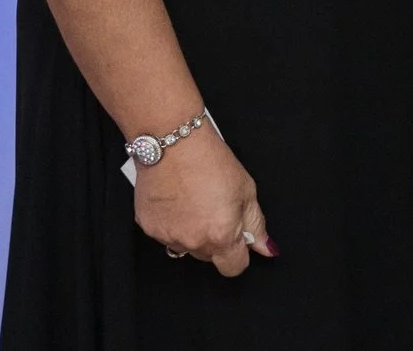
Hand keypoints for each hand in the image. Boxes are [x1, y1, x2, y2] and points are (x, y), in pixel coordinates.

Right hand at [133, 130, 275, 275]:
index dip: (239, 254)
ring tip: (194, 202)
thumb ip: (255, 225)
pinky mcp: (148, 228)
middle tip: (216, 210)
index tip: (239, 240)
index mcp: (221, 235)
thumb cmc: (212, 162)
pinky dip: (173, 223)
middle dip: (216, 240)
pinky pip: (165, 235)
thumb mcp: (246, 191)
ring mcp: (167, 237)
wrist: (173, 144)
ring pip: (186, 247)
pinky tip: (176, 200)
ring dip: (192, 232)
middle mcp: (192, 242)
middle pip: (209, 257)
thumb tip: (265, 249)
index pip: (233, 268)